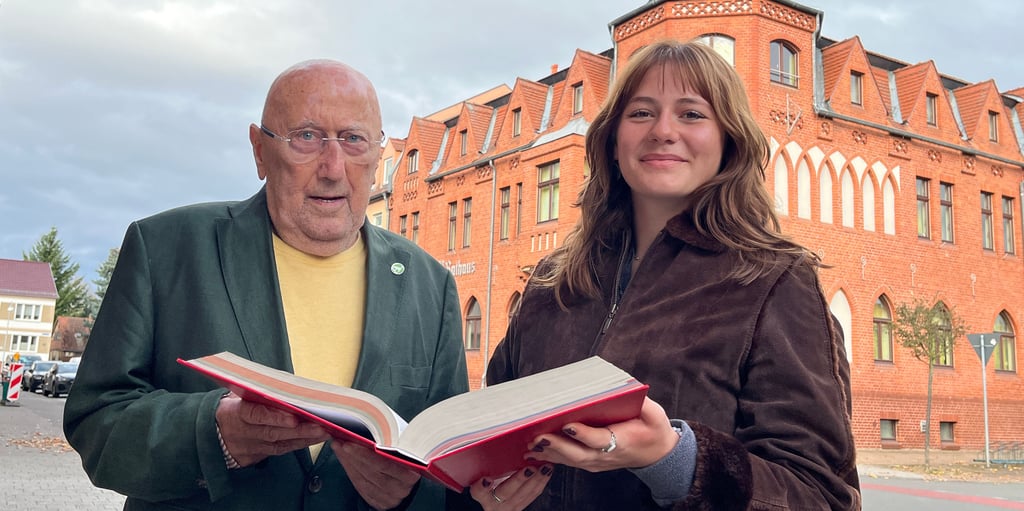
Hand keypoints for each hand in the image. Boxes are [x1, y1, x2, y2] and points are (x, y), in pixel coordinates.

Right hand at [215, 393, 329, 466]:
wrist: (210, 432)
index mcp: (235, 413)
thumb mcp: (238, 395)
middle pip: (272, 433)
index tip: (293, 418)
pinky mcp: (254, 458)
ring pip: (278, 445)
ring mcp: (248, 448)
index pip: (255, 415)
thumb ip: (259, 391)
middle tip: (321, 426)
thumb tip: (288, 384)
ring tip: (324, 432)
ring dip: (303, 439)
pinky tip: (314, 439)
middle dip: (298, 430)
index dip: (274, 417)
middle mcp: (242, 433)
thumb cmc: (232, 406)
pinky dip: (298, 445)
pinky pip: (279, 452)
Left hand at [332, 440, 420, 509]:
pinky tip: (344, 458)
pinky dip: (350, 470)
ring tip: (339, 446)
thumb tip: (368, 431)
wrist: (412, 485)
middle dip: (354, 455)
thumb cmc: (408, 462)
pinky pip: (360, 486)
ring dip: (349, 461)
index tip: (351, 442)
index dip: (366, 454)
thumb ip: (394, 447)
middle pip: (372, 471)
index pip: (384, 464)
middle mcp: (400, 488)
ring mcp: (388, 497)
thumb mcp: (408, 453)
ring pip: (363, 479)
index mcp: (411, 474)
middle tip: (340, 441)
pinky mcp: (378, 501)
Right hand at [468, 464, 553, 510]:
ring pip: (523, 495)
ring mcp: (507, 507)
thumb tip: (490, 443)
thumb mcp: (483, 475)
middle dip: (518, 480)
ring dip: (535, 480)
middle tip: (529, 469)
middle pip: (505, 492)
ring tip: (544, 467)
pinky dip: (540, 483)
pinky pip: (532, 496)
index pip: (478, 491)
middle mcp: (493, 503)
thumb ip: (486, 466)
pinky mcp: (519, 507)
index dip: (482, 486)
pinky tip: (546, 472)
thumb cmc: (488, 485)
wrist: (495, 503)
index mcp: (481, 494)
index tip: (487, 479)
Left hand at [525, 397, 676, 471]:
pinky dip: (552, 456)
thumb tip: (627, 386)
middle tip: (537, 437)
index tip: (567, 425)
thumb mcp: (654, 414)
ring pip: (571, 461)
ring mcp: (598, 462)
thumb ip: (643, 403)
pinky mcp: (591, 462)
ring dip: (550, 453)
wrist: (658, 454)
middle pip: (578, 455)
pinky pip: (570, 461)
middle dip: (557, 446)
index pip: (598, 440)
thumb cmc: (654, 430)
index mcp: (622, 443)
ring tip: (529, 444)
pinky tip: (536, 451)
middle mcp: (607, 456)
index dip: (583, 434)